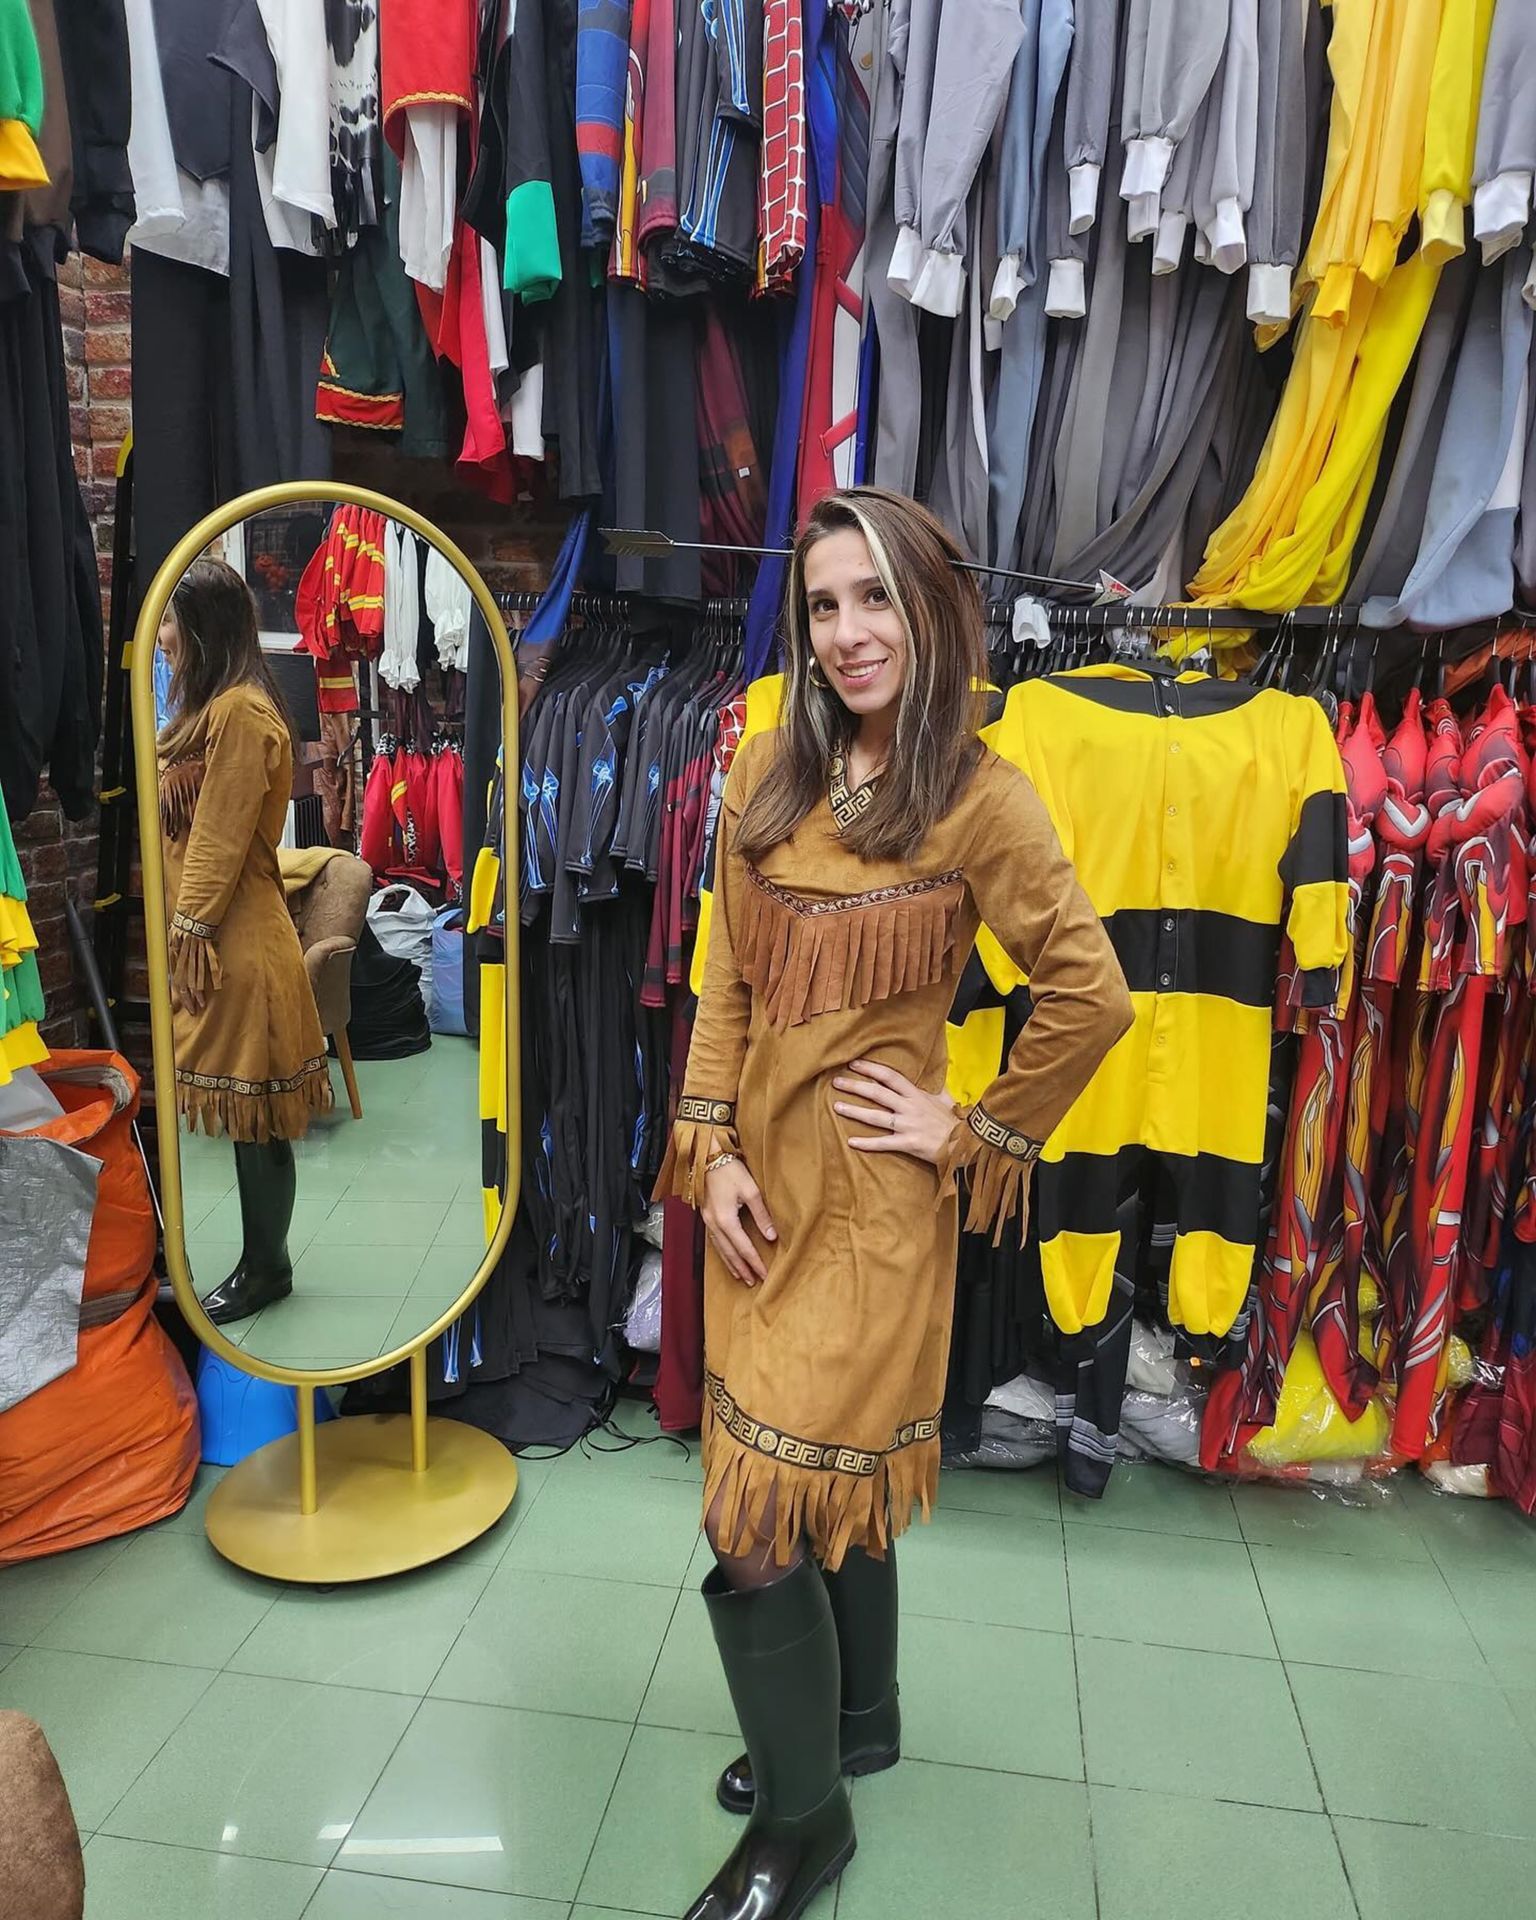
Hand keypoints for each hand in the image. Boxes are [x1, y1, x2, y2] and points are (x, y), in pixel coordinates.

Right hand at [702, 1157, 777, 1286]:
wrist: (708, 1157)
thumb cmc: (730, 1171)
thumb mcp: (751, 1191)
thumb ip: (762, 1215)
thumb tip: (771, 1236)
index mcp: (726, 1220)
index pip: (744, 1248)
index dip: (755, 1263)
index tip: (765, 1275)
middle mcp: (714, 1224)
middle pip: (730, 1253)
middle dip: (742, 1268)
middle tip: (753, 1282)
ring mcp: (708, 1220)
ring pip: (720, 1249)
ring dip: (731, 1263)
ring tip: (741, 1276)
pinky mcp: (706, 1215)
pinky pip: (714, 1240)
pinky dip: (722, 1252)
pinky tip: (727, 1256)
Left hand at [834, 1059, 956, 1166]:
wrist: (967, 1143)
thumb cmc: (956, 1122)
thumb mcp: (947, 1100)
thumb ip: (937, 1087)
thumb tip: (936, 1075)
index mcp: (917, 1094)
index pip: (890, 1077)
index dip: (872, 1069)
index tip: (855, 1064)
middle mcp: (910, 1107)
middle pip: (878, 1093)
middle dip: (856, 1086)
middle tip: (836, 1082)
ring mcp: (908, 1125)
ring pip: (876, 1117)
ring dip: (855, 1111)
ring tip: (836, 1107)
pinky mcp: (909, 1143)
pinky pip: (884, 1143)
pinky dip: (867, 1143)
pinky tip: (851, 1142)